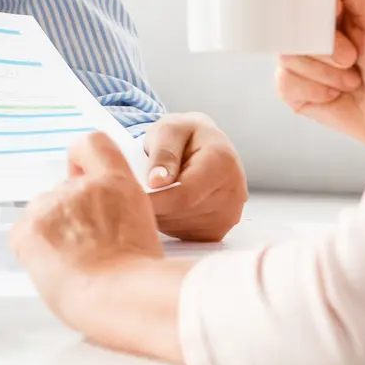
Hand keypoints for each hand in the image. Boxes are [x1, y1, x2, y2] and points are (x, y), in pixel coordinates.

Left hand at [12, 134, 166, 335]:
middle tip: (83, 252)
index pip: (92, 144)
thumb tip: (103, 227)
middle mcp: (81, 187)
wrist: (123, 297)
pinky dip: (33, 253)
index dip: (81, 161)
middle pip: (62, 192)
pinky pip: (22, 236)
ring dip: (50, 236)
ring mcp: (52, 205)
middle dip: (67, 218)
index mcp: (115, 185)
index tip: (82, 178)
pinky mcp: (29, 229)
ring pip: (41, 215)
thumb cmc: (141, 280)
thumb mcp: (144, 230)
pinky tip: (54, 271)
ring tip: (72, 268)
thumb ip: (117, 214)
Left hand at [139, 113, 246, 241]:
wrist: (203, 144)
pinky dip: (169, 223)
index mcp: (223, 162)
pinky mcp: (219, 230)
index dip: (154, 198)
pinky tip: (166, 204)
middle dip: (154, 204)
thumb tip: (156, 181)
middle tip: (137, 190)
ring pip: (181, 226)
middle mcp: (234, 191)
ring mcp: (229, 214)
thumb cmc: (184, 135)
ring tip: (155, 192)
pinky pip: (185, 235)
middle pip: (182, 212)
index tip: (130, 196)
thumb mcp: (169, 130)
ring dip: (160, 214)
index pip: (185, 193)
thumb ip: (162, 153)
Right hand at [275, 0, 364, 153]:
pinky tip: (336, 95)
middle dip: (323, 44)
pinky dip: (316, 90)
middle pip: (289, 23)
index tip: (333, 13)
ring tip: (352, 79)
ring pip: (287, 54)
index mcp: (332, 10)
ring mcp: (301, 62)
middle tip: (351, 57)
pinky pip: (286, 82)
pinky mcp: (295, 91)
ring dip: (326, 71)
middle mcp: (312, 33)